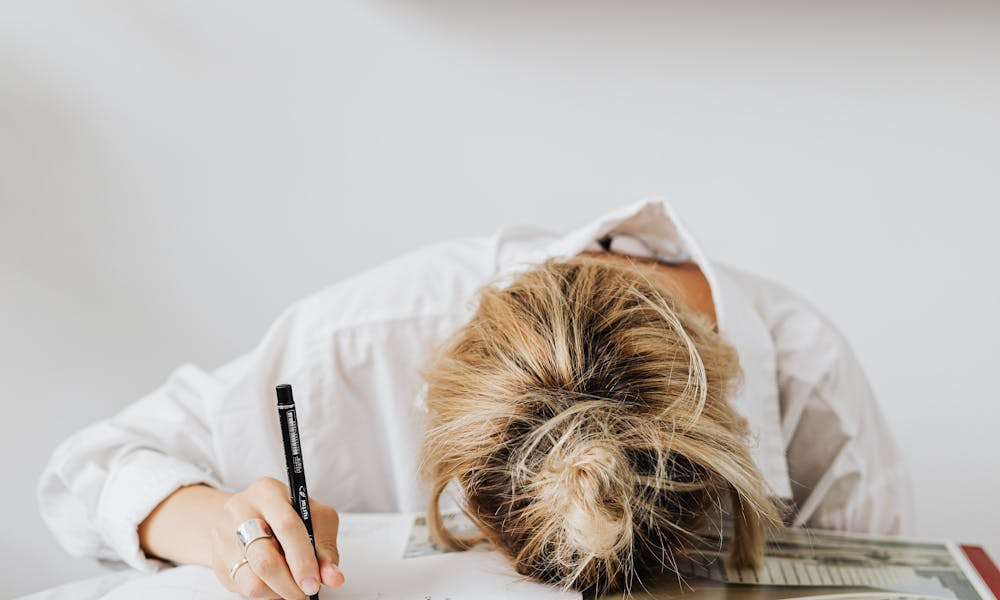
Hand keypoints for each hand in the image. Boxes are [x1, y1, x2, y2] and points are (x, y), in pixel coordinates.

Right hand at [209, 477, 344, 598]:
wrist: (249, 516)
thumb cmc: (289, 515)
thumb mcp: (315, 519)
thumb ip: (325, 548)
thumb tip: (333, 577)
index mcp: (268, 492)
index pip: (286, 527)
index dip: (303, 559)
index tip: (314, 583)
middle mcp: (240, 510)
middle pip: (264, 559)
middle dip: (290, 584)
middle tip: (305, 593)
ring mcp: (223, 536)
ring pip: (252, 582)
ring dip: (278, 593)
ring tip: (292, 587)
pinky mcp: (217, 561)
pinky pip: (243, 589)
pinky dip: (266, 594)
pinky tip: (276, 583)